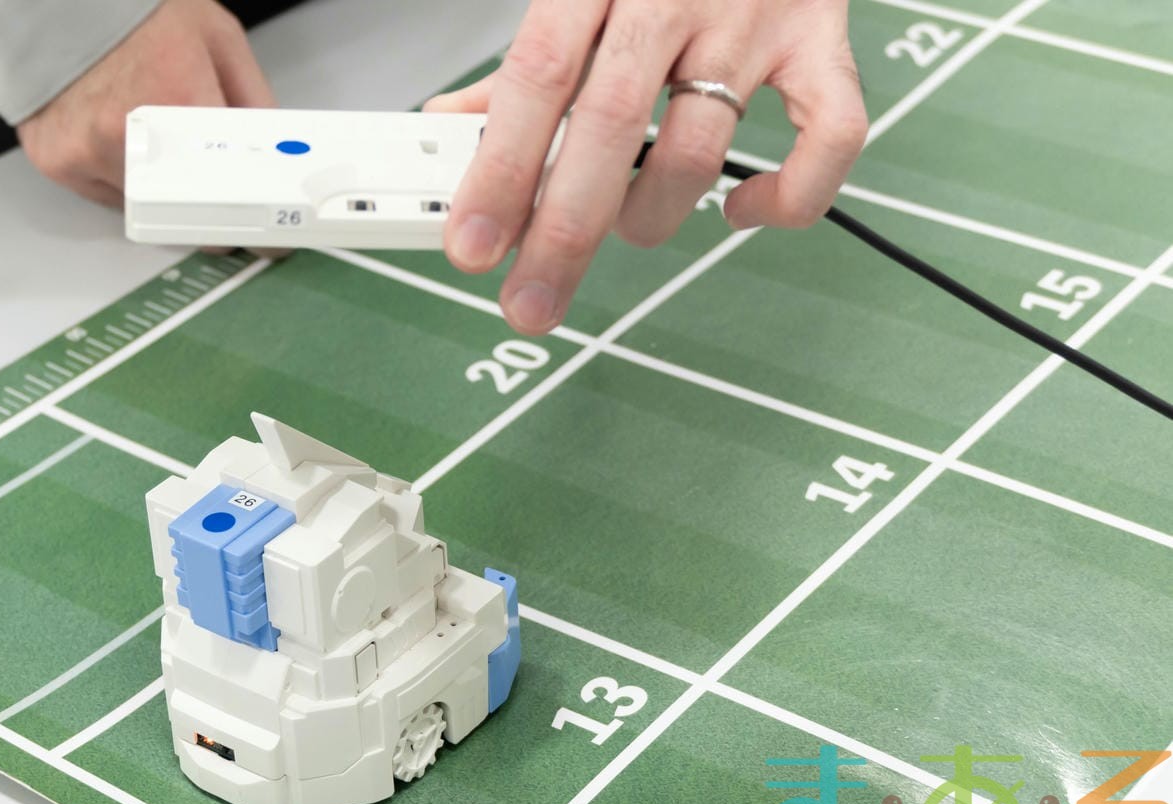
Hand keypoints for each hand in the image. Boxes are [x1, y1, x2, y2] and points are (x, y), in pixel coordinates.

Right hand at [17, 0, 273, 206]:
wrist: (51, 1)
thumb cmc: (134, 11)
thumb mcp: (216, 38)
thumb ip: (252, 98)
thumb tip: (274, 151)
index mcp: (178, 98)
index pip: (230, 189)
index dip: (252, 218)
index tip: (268, 238)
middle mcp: (129, 133)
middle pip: (188, 213)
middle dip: (210, 210)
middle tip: (215, 188)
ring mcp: (89, 152)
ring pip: (148, 209)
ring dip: (162, 189)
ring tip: (153, 138)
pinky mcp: (60, 163)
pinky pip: (109, 196)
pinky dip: (123, 178)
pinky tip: (118, 138)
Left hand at [426, 0, 867, 334]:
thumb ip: (526, 65)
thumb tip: (449, 129)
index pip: (538, 79)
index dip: (501, 170)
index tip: (474, 246)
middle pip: (609, 127)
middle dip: (562, 234)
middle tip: (531, 303)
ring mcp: (756, 21)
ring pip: (698, 151)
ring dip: (648, 216)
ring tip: (626, 222)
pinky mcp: (821, 44)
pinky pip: (826, 140)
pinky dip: (785, 197)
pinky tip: (740, 211)